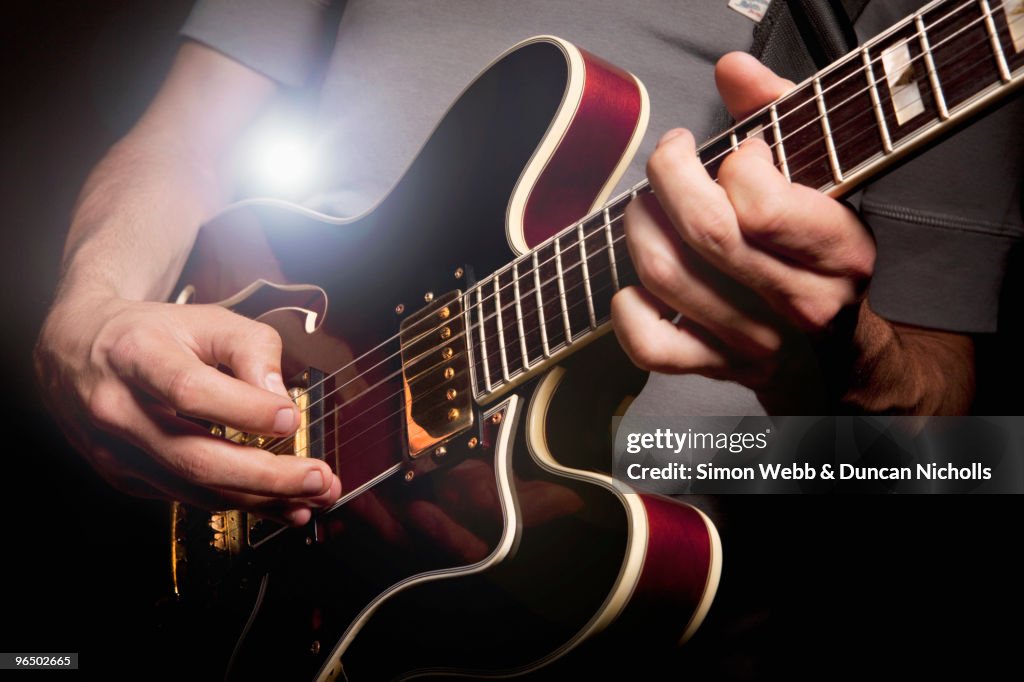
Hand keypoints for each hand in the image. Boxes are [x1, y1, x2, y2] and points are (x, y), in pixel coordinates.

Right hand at [34, 293, 341, 524]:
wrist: (79, 348)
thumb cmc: (152, 332)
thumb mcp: (206, 319)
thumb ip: (252, 348)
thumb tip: (280, 401)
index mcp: (135, 355)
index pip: (191, 391)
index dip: (245, 410)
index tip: (292, 418)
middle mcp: (117, 408)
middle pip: (195, 457)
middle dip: (266, 476)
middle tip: (318, 479)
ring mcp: (116, 450)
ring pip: (193, 489)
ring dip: (261, 500)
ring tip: (312, 498)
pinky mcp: (124, 476)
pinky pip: (187, 498)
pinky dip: (237, 503)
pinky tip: (278, 503)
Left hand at [612, 53, 875, 410]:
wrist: (844, 363)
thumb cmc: (825, 259)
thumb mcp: (829, 183)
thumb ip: (785, 115)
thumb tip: (732, 69)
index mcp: (840, 253)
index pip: (763, 204)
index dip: (735, 163)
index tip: (735, 153)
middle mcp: (801, 303)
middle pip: (706, 232)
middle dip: (669, 176)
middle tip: (670, 156)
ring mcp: (758, 343)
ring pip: (668, 277)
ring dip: (639, 227)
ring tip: (646, 207)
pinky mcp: (720, 369)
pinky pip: (652, 345)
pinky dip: (628, 309)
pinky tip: (637, 283)